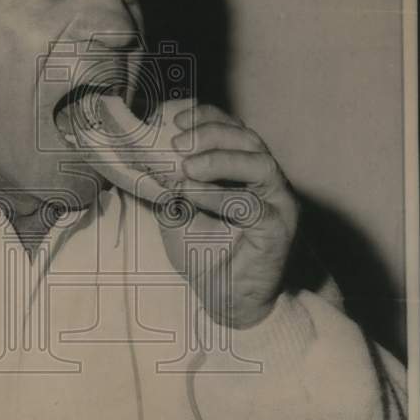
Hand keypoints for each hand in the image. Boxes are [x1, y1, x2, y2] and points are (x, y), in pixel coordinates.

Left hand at [154, 99, 298, 328]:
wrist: (228, 302)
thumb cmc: (208, 257)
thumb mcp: (175, 218)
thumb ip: (165, 191)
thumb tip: (140, 164)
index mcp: (243, 171)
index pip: (231, 129)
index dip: (206, 117)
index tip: (175, 119)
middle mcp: (265, 181)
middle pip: (247, 138)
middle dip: (211, 134)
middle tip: (177, 144)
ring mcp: (277, 203)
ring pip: (259, 163)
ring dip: (219, 160)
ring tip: (186, 169)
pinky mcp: (278, 229)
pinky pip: (252, 206)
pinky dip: (220, 197)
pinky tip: (193, 196)